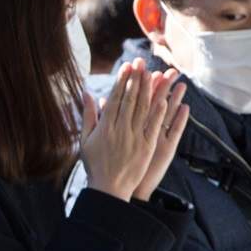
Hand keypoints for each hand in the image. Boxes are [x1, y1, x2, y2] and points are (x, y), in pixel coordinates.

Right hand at [80, 63, 185, 201]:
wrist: (108, 188)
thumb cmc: (95, 164)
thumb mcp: (85, 139)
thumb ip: (88, 115)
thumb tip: (86, 93)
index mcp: (105, 126)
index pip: (116, 98)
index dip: (122, 81)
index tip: (127, 66)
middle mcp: (120, 129)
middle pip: (130, 99)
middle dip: (136, 79)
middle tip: (142, 62)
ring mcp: (134, 137)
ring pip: (143, 109)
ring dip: (150, 90)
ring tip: (155, 73)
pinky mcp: (146, 147)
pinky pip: (154, 127)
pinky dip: (159, 112)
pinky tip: (165, 99)